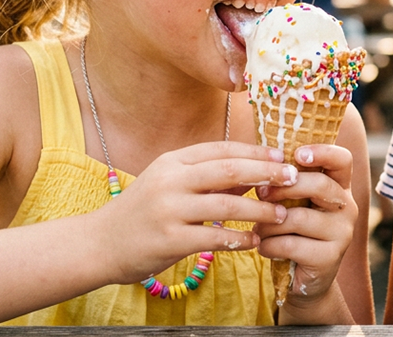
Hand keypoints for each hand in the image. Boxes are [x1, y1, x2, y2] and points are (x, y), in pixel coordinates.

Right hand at [93, 141, 297, 284]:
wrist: (98, 244)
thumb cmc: (142, 213)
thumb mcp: (170, 184)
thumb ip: (207, 177)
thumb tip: (253, 172)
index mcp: (173, 161)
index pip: (222, 149)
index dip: (256, 152)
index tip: (283, 156)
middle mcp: (170, 180)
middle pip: (229, 169)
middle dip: (266, 172)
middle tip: (293, 178)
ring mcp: (168, 210)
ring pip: (227, 204)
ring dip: (260, 209)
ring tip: (282, 214)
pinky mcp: (169, 240)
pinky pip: (215, 238)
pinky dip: (240, 239)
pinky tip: (256, 241)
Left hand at [254, 143, 356, 305]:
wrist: (303, 280)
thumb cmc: (293, 232)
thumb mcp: (293, 203)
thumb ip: (286, 183)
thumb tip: (260, 163)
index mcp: (339, 187)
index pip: (342, 160)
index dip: (322, 152)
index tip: (297, 155)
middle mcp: (347, 207)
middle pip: (320, 185)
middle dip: (283, 188)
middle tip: (261, 194)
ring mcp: (343, 233)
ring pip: (299, 217)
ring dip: (269, 223)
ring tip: (258, 229)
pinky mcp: (331, 257)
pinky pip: (291, 244)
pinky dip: (269, 245)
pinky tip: (264, 248)